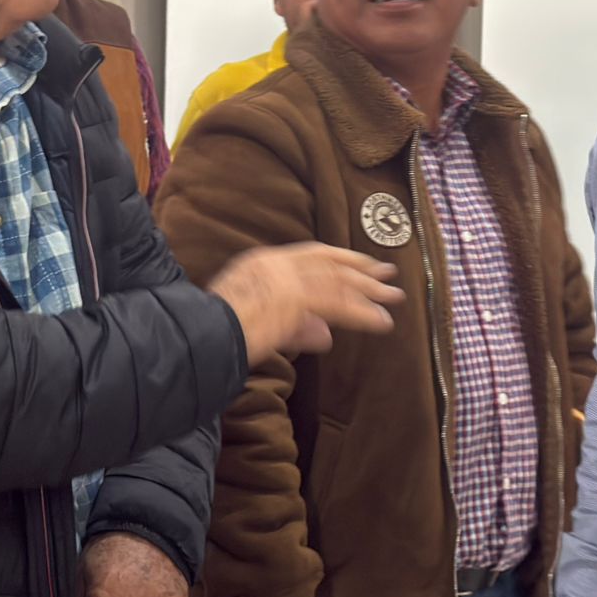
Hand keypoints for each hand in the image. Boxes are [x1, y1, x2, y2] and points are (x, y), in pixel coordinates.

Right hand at [209, 242, 402, 365]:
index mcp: (262, 263)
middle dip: (362, 269)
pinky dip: (363, 313)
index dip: (341, 259)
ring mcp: (284, 279)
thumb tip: (327, 336)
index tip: (364, 265)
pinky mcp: (292, 298)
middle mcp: (275, 264)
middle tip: (390, 274)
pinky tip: (382, 322)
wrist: (201, 341)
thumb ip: (297, 328)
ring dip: (369, 291)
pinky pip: (337, 304)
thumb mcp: (261, 325)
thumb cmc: (219, 338)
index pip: (311, 255)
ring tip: (394, 298)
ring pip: (337, 281)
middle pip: (329, 262)